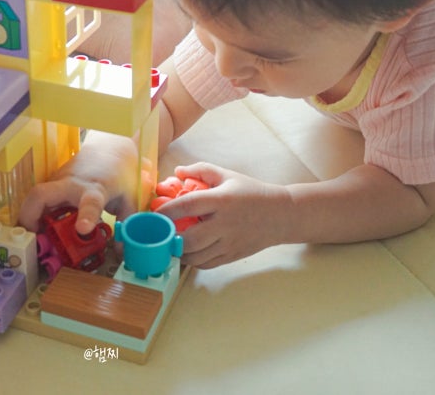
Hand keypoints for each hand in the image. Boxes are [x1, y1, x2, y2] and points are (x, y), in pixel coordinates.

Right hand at [19, 131, 139, 234]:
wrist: (109, 147)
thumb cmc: (119, 174)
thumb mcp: (129, 198)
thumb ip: (126, 223)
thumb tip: (121, 250)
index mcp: (95, 189)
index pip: (90, 202)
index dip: (86, 216)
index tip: (82, 229)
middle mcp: (71, 184)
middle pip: (41, 195)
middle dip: (29, 217)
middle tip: (33, 239)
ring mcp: (58, 181)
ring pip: (34, 198)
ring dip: (29, 218)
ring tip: (35, 238)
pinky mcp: (52, 182)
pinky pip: (38, 199)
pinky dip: (35, 214)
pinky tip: (40, 227)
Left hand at [155, 162, 291, 268]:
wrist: (280, 215)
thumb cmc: (251, 192)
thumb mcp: (228, 175)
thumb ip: (201, 170)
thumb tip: (177, 172)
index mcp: (222, 200)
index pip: (188, 206)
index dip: (167, 210)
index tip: (153, 213)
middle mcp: (225, 224)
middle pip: (189, 239)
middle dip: (170, 238)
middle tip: (160, 232)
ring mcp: (229, 243)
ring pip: (195, 256)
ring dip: (178, 251)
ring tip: (171, 241)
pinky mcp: (232, 256)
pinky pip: (205, 264)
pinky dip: (192, 260)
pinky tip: (187, 250)